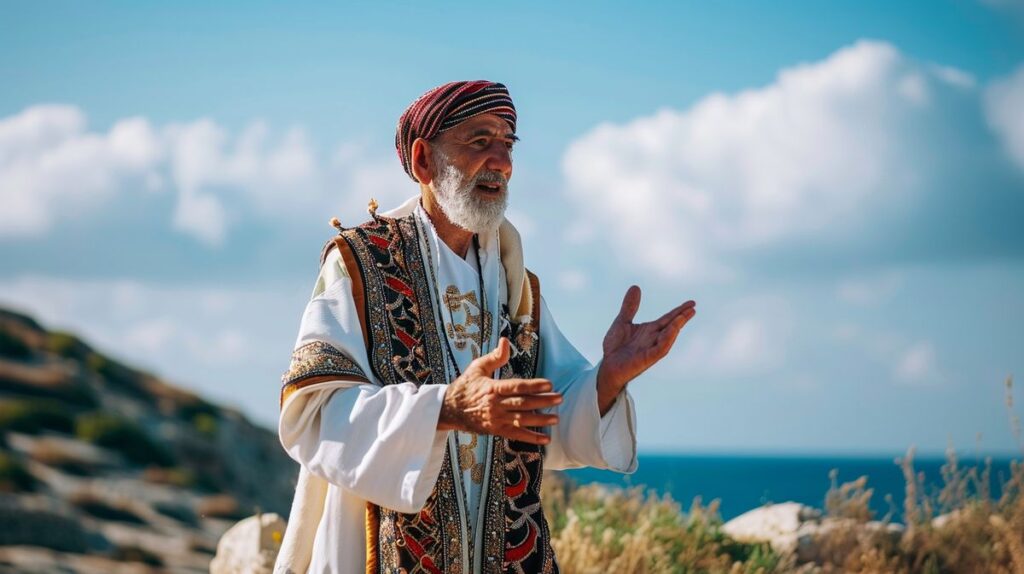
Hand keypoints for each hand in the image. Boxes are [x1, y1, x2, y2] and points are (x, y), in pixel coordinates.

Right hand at [438, 337, 562, 444]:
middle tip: (559, 398)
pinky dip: (531, 438)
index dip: (534, 386)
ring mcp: (496, 419)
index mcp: (492, 389)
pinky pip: (516, 435)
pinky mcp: (496, 430)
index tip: (549, 384)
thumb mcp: (477, 368)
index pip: (516, 387)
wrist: (449, 410)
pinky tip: (545, 439)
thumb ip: (494, 357)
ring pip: (521, 420)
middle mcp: (495, 405)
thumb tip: (505, 341)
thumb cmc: (466, 386)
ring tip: (556, 418)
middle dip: (542, 401)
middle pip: (523, 404)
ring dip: (540, 420)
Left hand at [597, 286, 695, 413]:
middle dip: (682, 317)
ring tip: (685, 315)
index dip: (679, 311)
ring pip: (668, 337)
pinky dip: (667, 339)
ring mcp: (652, 349)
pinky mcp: (647, 358)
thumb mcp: (622, 321)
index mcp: (650, 330)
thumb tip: (636, 287)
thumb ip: (630, 306)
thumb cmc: (615, 346)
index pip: (668, 319)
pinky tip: (672, 330)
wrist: (607, 365)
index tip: (692, 303)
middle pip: (672, 326)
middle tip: (693, 307)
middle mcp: (654, 338)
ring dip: (677, 326)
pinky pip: (660, 348)